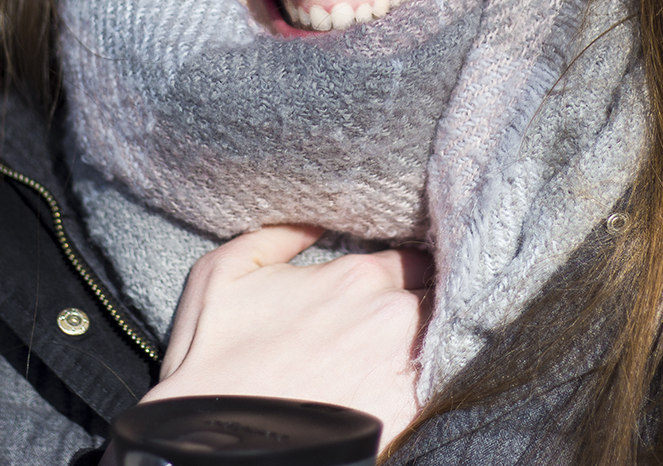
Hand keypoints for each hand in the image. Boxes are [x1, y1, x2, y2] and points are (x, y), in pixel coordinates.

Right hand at [141, 224, 432, 445]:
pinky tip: (427, 376)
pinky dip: (442, 374)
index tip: (406, 276)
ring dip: (439, 333)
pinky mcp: (410, 414)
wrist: (218, 449)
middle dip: (429, 298)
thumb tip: (316, 219)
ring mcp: (406, 366)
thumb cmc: (214, 362)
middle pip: (437, 293)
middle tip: (417, 309)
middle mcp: (391, 313)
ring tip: (424, 342)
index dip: (412, 266)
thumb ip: (277, 234)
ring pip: (448, 334)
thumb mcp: (224, 271)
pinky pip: (444, 382)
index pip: (413, 257)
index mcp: (356, 275)